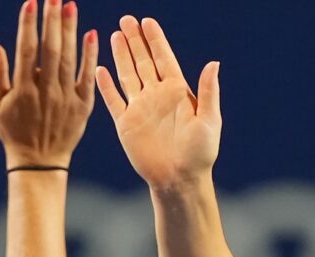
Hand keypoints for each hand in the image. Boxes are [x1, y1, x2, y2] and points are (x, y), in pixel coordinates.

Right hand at [0, 0, 97, 167]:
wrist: (40, 160)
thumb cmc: (13, 129)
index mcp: (22, 90)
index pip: (27, 50)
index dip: (28, 25)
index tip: (31, 3)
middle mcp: (46, 92)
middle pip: (51, 50)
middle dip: (52, 21)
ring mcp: (67, 99)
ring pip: (70, 60)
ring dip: (70, 31)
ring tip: (70, 6)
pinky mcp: (84, 106)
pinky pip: (88, 77)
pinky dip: (90, 56)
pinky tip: (92, 35)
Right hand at [96, 16, 220, 190]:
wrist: (180, 179)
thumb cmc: (201, 153)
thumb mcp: (209, 120)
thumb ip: (209, 91)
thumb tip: (214, 63)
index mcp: (178, 93)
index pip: (164, 59)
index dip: (156, 40)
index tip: (147, 21)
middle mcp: (157, 97)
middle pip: (144, 62)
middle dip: (135, 41)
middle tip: (127, 19)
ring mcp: (140, 109)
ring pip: (128, 75)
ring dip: (121, 56)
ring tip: (115, 34)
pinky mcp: (126, 124)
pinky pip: (113, 100)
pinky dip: (105, 85)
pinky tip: (99, 69)